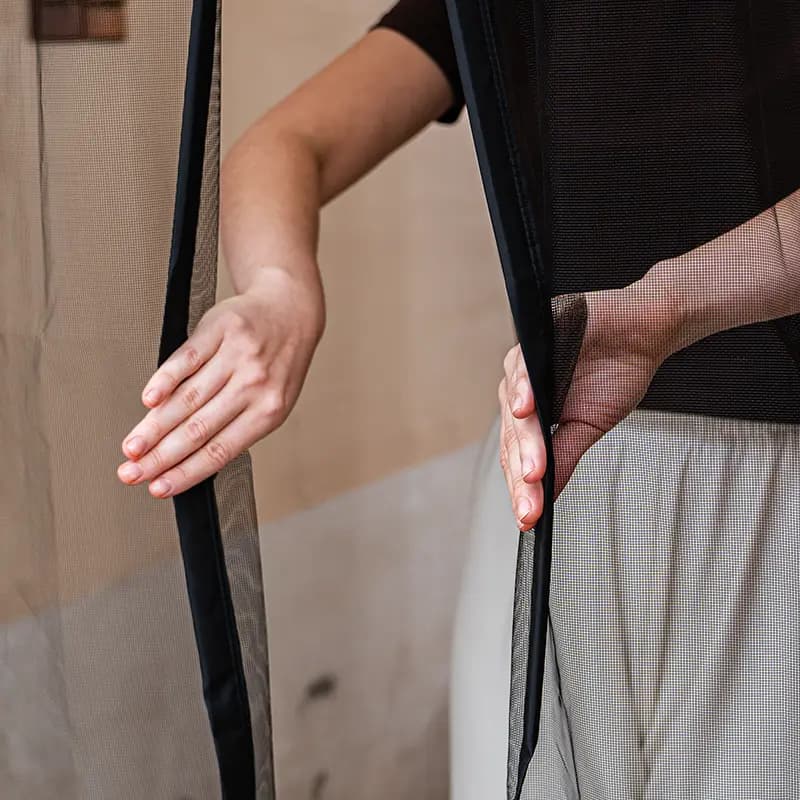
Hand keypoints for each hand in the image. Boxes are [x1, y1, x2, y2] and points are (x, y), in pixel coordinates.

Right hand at [117, 267, 323, 497]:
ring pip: (188, 398)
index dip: (186, 472)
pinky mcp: (220, 330)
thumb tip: (187, 458)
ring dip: (154, 426)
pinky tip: (147, 400)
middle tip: (132, 472)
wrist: (290, 310)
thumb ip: (235, 426)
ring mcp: (237, 356)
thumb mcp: (270, 401)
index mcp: (269, 412)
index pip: (220, 451)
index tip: (158, 487)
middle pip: (199, 428)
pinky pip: (186, 359)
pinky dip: (164, 380)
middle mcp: (254, 385)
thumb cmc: (278, 363)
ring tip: (132, 446)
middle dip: (160, 456)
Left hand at [498, 283, 677, 530]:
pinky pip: (523, 366)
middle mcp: (520, 392)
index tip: (528, 521)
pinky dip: (523, 387)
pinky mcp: (534, 341)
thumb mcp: (588, 426)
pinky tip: (524, 410)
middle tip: (531, 509)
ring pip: (515, 410)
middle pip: (514, 438)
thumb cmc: (614, 374)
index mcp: (529, 415)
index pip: (518, 456)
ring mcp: (524, 367)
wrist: (643, 330)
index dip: (522, 489)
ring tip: (532, 473)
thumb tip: (545, 499)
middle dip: (523, 477)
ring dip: (524, 441)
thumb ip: (564, 457)